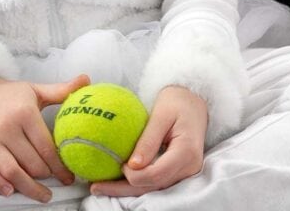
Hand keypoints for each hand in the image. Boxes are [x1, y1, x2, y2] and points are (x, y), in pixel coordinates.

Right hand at [0, 72, 90, 202]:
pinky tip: (10, 191)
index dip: (59, 166)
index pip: (46, 147)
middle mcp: (7, 127)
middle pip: (30, 162)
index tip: (69, 177)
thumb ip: (61, 90)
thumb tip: (87, 80)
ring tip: (41, 195)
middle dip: (45, 177)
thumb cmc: (8, 94)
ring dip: (27, 187)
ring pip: (10, 170)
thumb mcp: (35, 90)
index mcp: (24, 113)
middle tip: (55, 185)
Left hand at [89, 84, 207, 198]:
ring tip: (100, 187)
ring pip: (153, 188)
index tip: (119, 163)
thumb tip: (131, 166)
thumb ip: (148, 140)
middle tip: (96, 186)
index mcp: (186, 152)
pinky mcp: (179, 172)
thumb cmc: (178, 101)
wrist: (194, 102)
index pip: (157, 174)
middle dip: (123, 189)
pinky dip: (137, 182)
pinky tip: (117, 181)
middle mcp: (189, 168)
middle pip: (153, 186)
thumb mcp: (161, 114)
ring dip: (127, 189)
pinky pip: (156, 181)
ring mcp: (186, 173)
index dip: (135, 174)